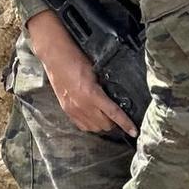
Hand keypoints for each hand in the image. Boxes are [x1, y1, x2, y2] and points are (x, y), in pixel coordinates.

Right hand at [28, 11, 134, 134]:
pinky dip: (90, 124)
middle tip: (116, 116)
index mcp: (91, 94)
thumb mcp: (95, 72)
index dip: (125, 124)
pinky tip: (92, 117)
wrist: (55, 57)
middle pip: (105, 124)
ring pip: (93, 128)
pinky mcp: (66, 110)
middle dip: (114, 123)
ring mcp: (72, 109)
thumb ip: (104, 88)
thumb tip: (115, 99)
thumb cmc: (76, 59)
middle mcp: (82, 105)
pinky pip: (82, 126)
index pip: (113, 113)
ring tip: (104, 116)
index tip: (134, 132)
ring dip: (102, 124)